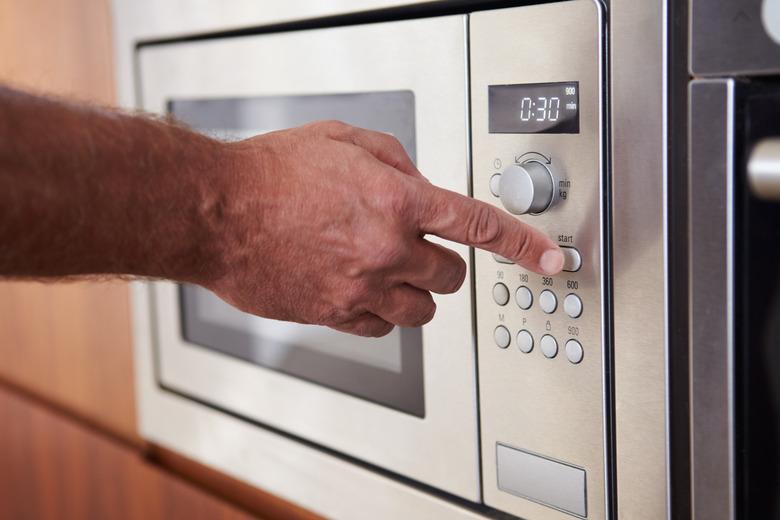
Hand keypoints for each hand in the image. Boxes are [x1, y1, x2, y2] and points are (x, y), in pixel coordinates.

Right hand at [202, 121, 563, 336]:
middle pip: (451, 277)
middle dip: (444, 265)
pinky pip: (381, 327)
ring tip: (389, 272)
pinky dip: (381, 312)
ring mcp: (360, 287)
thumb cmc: (270, 173)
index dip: (523, 244)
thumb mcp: (343, 140)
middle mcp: (386, 249)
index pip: (480, 226)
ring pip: (422, 311)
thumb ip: (395, 161)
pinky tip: (360, 289)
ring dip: (416, 293)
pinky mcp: (334, 314)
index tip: (547, 258)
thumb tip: (418, 184)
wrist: (215, 212)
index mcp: (396, 200)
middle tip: (422, 251)